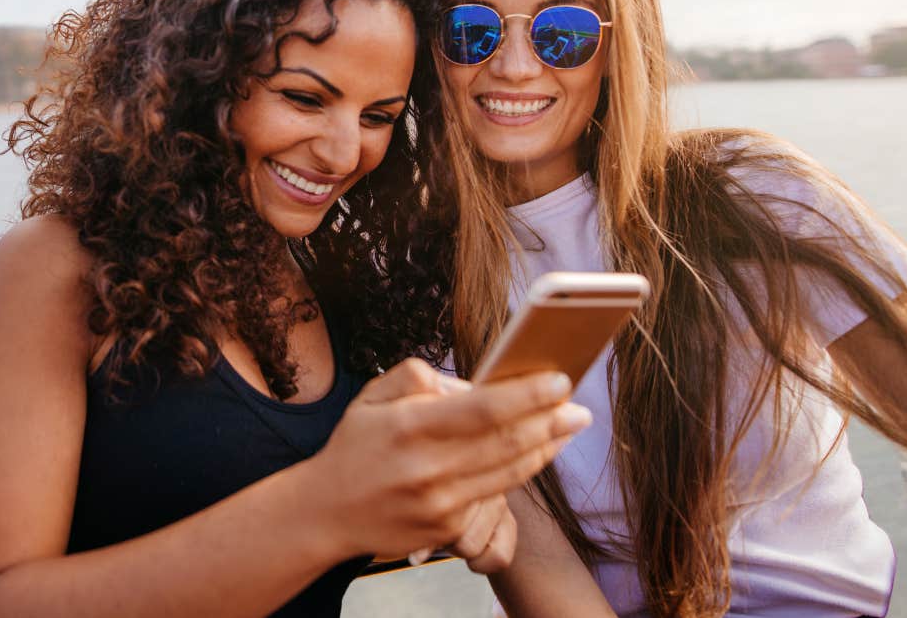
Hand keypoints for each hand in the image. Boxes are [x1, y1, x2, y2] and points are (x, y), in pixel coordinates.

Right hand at [305, 358, 590, 559]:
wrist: (327, 512)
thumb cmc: (355, 446)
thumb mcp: (373, 396)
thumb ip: (419, 376)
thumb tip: (471, 383)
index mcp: (409, 426)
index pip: (484, 408)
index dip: (529, 394)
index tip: (559, 380)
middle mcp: (427, 468)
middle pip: (508, 442)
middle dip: (553, 422)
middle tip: (579, 408)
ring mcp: (439, 504)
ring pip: (510, 473)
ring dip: (548, 448)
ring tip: (568, 428)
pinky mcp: (447, 530)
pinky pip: (494, 498)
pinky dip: (519, 474)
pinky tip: (535, 455)